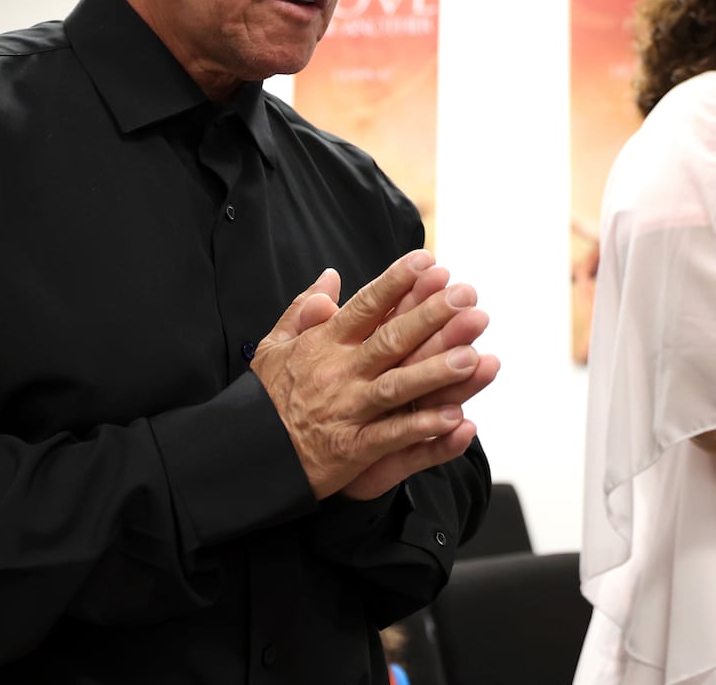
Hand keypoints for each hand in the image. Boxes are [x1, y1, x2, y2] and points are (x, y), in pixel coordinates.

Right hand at [250, 251, 491, 499]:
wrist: (243, 454)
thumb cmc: (263, 398)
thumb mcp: (273, 346)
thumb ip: (303, 310)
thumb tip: (330, 277)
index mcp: (324, 345)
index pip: (366, 306)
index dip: (397, 282)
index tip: (427, 260)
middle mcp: (339, 373)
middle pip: (390, 340)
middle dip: (430, 317)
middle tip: (466, 296)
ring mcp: (348, 410)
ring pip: (397, 386)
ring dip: (436, 371)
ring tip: (473, 356)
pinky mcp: (352, 449)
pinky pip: (393, 437)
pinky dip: (423, 428)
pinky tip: (456, 417)